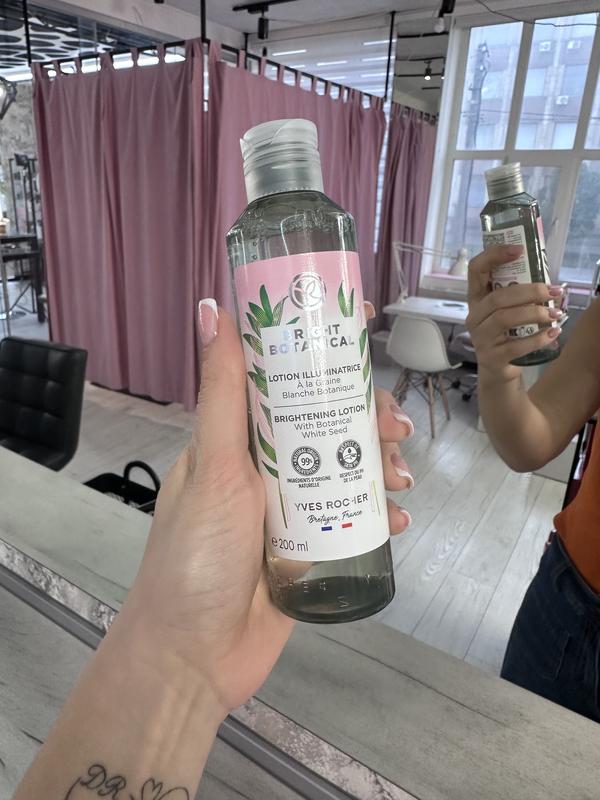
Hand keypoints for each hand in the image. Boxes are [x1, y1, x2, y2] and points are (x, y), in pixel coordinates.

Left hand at [121, 302, 413, 719]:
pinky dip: (380, 514)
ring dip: (383, 464)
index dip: (322, 348)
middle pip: (328, 421)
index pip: (285, 377)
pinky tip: (397, 519)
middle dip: (369, 416)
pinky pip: (353, 518)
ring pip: (348, 467)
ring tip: (402, 477)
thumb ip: (222, 394)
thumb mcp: (212, 466)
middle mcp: (268, 466)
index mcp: (239, 439)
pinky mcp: (313, 547)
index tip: (362, 325)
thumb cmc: (197, 554)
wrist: (196, 655)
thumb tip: (212, 307)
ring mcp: (292, 507)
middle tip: (396, 426)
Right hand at [466, 244, 562, 381]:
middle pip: (498, 297)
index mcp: (477, 299)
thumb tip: (549, 281)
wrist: (498, 371)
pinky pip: (515, 346)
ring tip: (554, 313)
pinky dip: (537, 339)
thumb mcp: (507, 312)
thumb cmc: (505, 335)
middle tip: (553, 291)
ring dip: (534, 313)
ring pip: (504, 318)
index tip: (519, 250)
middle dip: (529, 291)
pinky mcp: (491, 357)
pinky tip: (552, 334)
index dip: (494, 256)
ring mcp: (480, 338)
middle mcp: (474, 317)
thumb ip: (517, 295)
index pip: (476, 270)